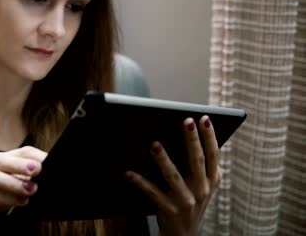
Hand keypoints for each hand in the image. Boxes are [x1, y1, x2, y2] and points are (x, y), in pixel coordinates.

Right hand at [0, 146, 46, 234]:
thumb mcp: (11, 188)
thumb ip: (25, 180)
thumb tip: (47, 178)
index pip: (18, 152)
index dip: (34, 154)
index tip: (50, 159)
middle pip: (2, 160)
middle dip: (21, 164)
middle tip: (39, 170)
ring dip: (13, 182)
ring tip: (31, 189)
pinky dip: (4, 198)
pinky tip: (19, 202)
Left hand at [126, 116, 221, 235]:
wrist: (184, 234)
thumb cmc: (191, 200)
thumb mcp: (203, 184)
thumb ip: (202, 165)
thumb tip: (190, 134)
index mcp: (211, 180)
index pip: (213, 155)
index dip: (210, 137)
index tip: (205, 119)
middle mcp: (202, 189)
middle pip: (196, 161)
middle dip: (192, 140)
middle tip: (186, 121)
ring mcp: (186, 201)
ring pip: (173, 177)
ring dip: (163, 160)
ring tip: (154, 144)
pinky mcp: (170, 210)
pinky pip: (153, 193)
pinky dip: (141, 183)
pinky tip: (129, 173)